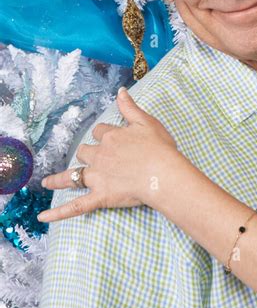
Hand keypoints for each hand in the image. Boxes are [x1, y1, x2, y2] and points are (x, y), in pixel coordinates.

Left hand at [37, 88, 178, 222]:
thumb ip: (130, 107)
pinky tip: (43, 217)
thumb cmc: (159, 148)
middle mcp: (100, 155)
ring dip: (59, 178)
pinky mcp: (100, 196)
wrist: (163, 173)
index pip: (100, 131)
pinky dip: (58, 213)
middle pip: (85, 151)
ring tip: (47, 182)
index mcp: (111, 136)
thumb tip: (120, 91)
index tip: (110, 138)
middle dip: (86, 154)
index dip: (104, 134)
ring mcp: (98, 176)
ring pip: (72, 175)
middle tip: (92, 159)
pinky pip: (75, 206)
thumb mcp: (146, 122)